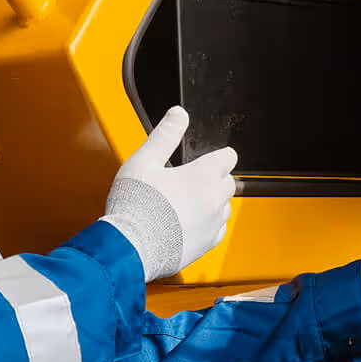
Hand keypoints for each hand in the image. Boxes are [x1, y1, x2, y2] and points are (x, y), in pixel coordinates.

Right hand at [104, 106, 236, 280]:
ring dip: (212, 202)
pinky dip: (207, 224)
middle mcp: (214, 200)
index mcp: (203, 176)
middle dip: (215, 178)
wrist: (130, 247)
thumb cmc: (135, 204)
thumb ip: (165, 135)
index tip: (207, 158)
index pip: (228, 157)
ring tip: (185, 203)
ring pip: (224, 207)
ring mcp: (213, 224)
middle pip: (229, 182)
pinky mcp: (206, 245)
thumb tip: (179, 114)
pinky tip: (186, 222)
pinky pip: (217, 230)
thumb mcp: (144, 161)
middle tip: (190, 180)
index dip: (218, 155)